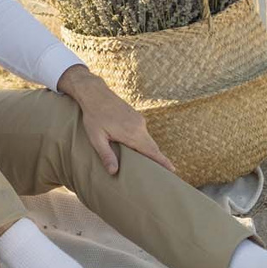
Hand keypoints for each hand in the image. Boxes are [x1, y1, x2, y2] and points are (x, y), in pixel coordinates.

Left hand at [57, 65, 176, 175]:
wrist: (95, 93)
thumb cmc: (93, 117)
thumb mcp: (96, 138)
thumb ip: (106, 155)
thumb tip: (114, 172)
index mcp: (132, 133)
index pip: (151, 151)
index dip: (162, 161)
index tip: (173, 170)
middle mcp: (139, 126)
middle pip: (152, 147)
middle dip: (158, 160)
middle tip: (162, 174)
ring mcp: (139, 120)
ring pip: (147, 140)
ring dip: (148, 151)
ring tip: (148, 165)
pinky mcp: (136, 116)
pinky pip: (143, 133)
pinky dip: (143, 142)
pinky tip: (137, 149)